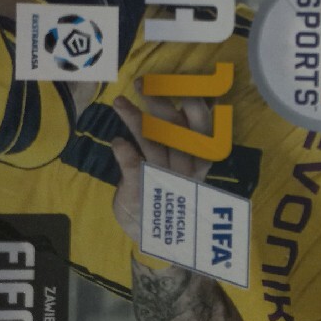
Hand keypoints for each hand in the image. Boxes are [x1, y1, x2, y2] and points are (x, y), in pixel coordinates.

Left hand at [110, 90, 214, 242]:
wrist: (154, 236)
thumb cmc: (168, 190)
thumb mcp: (183, 163)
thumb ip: (185, 134)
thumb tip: (192, 96)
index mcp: (200, 160)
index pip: (203, 128)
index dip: (193, 105)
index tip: (177, 84)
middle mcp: (185, 170)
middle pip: (176, 132)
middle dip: (160, 105)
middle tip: (142, 84)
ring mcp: (163, 182)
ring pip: (153, 145)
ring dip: (135, 120)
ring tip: (120, 102)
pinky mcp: (141, 192)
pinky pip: (134, 167)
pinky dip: (124, 152)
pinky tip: (117, 140)